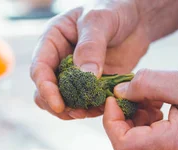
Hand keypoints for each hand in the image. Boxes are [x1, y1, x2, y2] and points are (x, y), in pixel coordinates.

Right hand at [30, 1, 149, 119]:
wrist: (137, 18)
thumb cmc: (114, 9)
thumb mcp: (99, 21)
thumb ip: (91, 47)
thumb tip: (85, 76)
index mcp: (53, 41)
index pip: (40, 69)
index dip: (46, 88)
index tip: (58, 104)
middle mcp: (60, 60)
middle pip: (46, 90)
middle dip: (57, 104)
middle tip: (75, 113)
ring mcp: (76, 75)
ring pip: (64, 101)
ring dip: (74, 110)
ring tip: (91, 111)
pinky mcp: (93, 85)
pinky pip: (87, 103)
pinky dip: (93, 109)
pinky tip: (105, 108)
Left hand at [103, 66, 177, 149]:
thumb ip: (147, 85)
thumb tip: (120, 91)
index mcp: (176, 143)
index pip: (124, 146)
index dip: (111, 122)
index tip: (114, 98)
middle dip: (121, 121)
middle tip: (129, 95)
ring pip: (139, 148)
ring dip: (134, 121)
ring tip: (150, 97)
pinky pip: (153, 144)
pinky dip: (147, 124)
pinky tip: (159, 104)